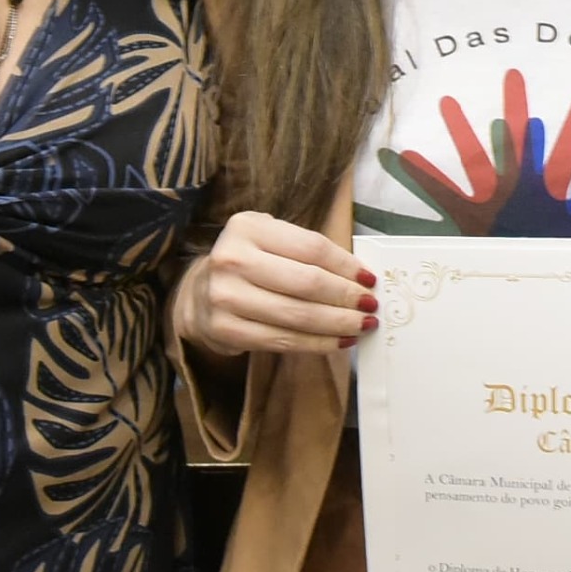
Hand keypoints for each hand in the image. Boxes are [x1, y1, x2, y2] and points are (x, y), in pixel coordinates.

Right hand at [173, 210, 370, 358]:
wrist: (199, 295)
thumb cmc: (249, 263)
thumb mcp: (270, 240)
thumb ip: (307, 250)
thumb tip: (360, 276)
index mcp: (248, 227)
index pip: (311, 247)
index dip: (346, 266)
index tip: (370, 279)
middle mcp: (233, 258)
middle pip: (307, 283)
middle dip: (346, 297)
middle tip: (371, 307)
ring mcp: (226, 296)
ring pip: (298, 315)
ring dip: (338, 323)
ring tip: (362, 326)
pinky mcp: (226, 330)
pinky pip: (284, 340)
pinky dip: (317, 344)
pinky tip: (339, 341)